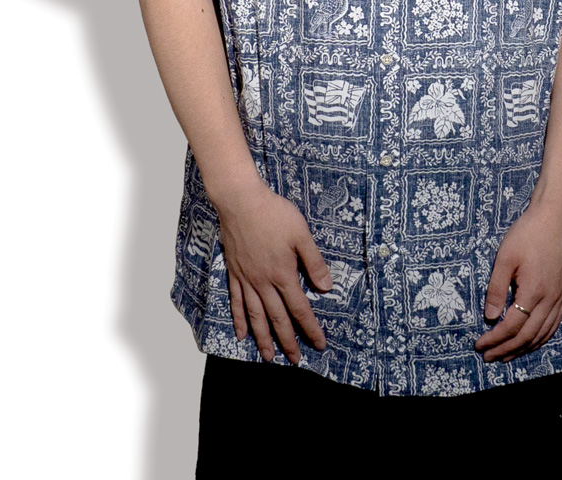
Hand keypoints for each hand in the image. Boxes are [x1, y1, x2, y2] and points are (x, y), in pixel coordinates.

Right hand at [215, 180, 334, 364]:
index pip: (300, 308)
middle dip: (288, 341)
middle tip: (294, 360)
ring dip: (263, 338)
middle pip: (277, 318)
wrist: (241, 202)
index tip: (319, 344)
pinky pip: (236, 302)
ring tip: (268, 356)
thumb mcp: (301, 234)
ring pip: (256, 316)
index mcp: (283, 274)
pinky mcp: (234, 273)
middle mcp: (264, 283)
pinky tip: (241, 333)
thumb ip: (314, 262)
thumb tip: (326, 288)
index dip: (310, 328)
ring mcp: (246, 279)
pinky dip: (239, 319)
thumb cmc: (274, 214)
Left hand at [474, 201, 561, 362]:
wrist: (556, 217)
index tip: (480, 345)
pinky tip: (531, 341)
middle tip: (489, 357)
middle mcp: (550, 299)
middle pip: (528, 336)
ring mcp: (560, 298)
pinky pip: (554, 324)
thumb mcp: (505, 257)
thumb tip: (490, 316)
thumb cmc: (529, 233)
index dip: (495, 339)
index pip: (512, 326)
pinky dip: (541, 338)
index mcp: (534, 291)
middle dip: (506, 349)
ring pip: (543, 334)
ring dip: (523, 348)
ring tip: (506, 356)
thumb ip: (496, 288)